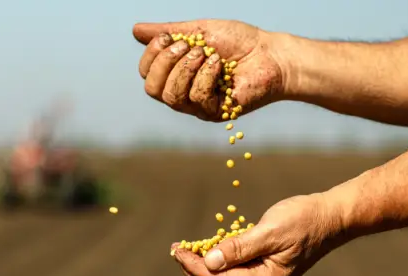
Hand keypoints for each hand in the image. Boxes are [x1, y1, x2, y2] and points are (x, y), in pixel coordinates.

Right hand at [132, 19, 287, 120]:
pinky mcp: (216, 112)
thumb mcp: (199, 31)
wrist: (270, 54)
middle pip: (152, 89)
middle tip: (189, 46)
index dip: (152, 55)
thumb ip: (169, 32)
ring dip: (185, 69)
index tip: (169, 37)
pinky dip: (205, 77)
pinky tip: (219, 66)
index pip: (147, 74)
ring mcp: (198, 105)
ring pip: (171, 96)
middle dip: (165, 63)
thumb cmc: (240, 42)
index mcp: (177, 74)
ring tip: (206, 54)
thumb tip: (136, 30)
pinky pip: (197, 99)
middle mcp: (184, 92)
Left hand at [171, 193, 347, 275]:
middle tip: (175, 251)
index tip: (177, 252)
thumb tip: (210, 262)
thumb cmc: (304, 220)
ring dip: (203, 266)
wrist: (331, 217)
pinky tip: (207, 249)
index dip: (195, 267)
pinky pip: (235, 270)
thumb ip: (240, 248)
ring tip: (185, 251)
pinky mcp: (265, 266)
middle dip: (194, 269)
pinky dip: (218, 261)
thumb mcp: (271, 231)